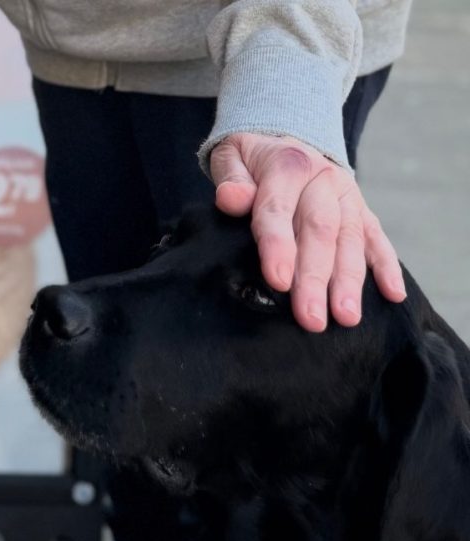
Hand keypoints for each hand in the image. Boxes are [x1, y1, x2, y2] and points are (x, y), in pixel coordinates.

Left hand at [210, 132, 405, 332]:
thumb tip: (231, 198)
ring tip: (347, 317)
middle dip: (315, 277)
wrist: (283, 138)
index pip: (279, 211)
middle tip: (312, 317)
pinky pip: (376, 238)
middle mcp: (322, 180)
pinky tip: (394, 295)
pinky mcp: (361, 210)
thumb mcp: (230, 157)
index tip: (278, 280)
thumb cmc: (250, 161)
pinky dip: (387, 266)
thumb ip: (231, 178)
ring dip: (350, 281)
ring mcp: (346, 196)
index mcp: (287, 166)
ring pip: (350, 240)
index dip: (278, 246)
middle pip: (319, 231)